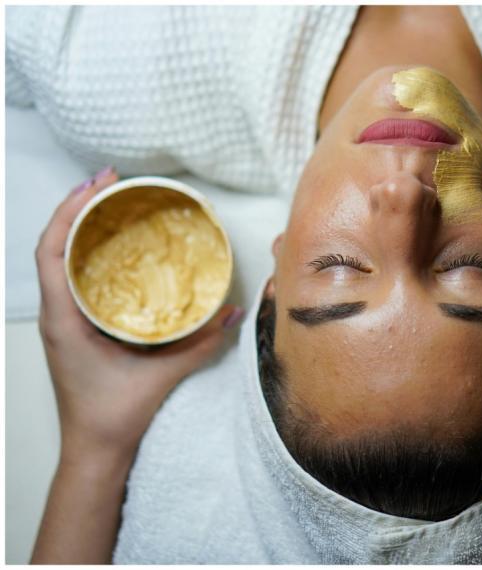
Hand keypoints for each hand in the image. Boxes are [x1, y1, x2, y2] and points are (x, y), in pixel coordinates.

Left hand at [36, 167, 243, 462]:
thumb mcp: (161, 375)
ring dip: (79, 227)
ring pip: (59, 260)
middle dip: (77, 207)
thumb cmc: (113, 416)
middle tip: (111, 181)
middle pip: (52, 245)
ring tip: (110, 203)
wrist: (93, 449)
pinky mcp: (73, 327)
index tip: (97, 185)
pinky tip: (112, 246)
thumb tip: (233, 312)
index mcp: (64, 319)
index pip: (51, 251)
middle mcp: (56, 314)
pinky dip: (86, 252)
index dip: (69, 211)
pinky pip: (72, 278)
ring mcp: (62, 320)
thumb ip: (200, 343)